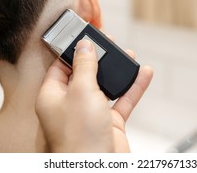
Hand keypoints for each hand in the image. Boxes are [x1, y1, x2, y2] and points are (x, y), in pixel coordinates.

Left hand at [35, 39, 152, 151]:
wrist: (97, 167)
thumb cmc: (79, 135)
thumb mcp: (80, 90)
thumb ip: (84, 66)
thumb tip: (84, 45)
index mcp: (53, 95)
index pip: (60, 66)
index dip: (73, 50)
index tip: (84, 36)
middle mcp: (70, 104)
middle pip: (84, 74)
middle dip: (98, 58)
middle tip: (109, 42)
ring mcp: (90, 113)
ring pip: (105, 86)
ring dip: (117, 71)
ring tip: (128, 54)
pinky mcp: (108, 122)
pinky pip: (122, 100)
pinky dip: (133, 87)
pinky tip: (143, 74)